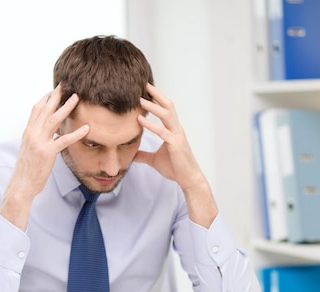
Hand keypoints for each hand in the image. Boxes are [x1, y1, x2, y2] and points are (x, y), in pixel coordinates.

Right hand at [0, 85, 88, 229]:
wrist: (21, 185)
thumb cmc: (27, 169)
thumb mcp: (29, 150)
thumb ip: (37, 138)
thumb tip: (47, 132)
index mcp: (27, 132)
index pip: (36, 110)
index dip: (45, 98)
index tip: (54, 89)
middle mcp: (32, 134)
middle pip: (45, 110)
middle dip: (56, 96)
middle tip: (66, 85)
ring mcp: (39, 143)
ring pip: (54, 120)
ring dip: (66, 107)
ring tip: (77, 98)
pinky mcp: (47, 153)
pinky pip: (63, 141)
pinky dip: (76, 134)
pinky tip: (86, 128)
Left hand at [135, 84, 217, 226]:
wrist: (188, 179)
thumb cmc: (175, 168)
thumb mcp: (154, 160)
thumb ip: (143, 155)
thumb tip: (131, 155)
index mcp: (173, 130)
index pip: (166, 109)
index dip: (157, 98)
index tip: (145, 89)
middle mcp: (176, 129)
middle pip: (168, 106)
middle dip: (157, 94)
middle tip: (144, 84)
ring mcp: (177, 136)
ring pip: (166, 115)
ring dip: (153, 106)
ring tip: (140, 99)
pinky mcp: (176, 144)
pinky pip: (162, 132)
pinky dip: (151, 125)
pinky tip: (140, 120)